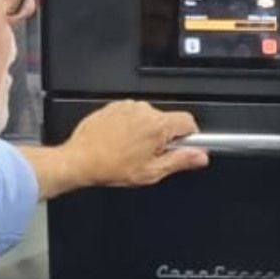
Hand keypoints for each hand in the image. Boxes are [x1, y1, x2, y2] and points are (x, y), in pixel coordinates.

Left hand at [60, 100, 207, 188]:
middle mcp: (144, 111)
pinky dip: (130, 126)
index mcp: (157, 126)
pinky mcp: (114, 106)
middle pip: (168, 120)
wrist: (79, 160)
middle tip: (149, 155)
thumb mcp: (151, 172)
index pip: (189, 121)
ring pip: (149, 117)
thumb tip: (200, 156)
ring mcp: (127, 106)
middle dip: (163, 137)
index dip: (189, 136)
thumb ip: (180, 161)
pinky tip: (120, 142)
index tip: (182, 147)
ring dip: (146, 131)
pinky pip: (132, 114)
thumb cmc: (110, 167)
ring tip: (131, 150)